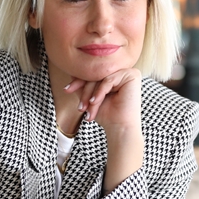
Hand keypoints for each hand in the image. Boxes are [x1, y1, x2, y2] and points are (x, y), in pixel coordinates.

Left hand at [65, 68, 143, 190]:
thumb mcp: (90, 96)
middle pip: (96, 74)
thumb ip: (83, 84)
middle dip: (84, 91)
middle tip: (79, 106)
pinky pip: (108, 80)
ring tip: (85, 109)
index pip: (93, 73)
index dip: (78, 82)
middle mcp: (122, 71)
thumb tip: (71, 71)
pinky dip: (99, 93)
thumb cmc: (107, 114)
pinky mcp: (132, 75)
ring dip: (90, 94)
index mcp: (114, 74)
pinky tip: (93, 103)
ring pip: (100, 78)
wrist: (120, 128)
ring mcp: (128, 72)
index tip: (66, 90)